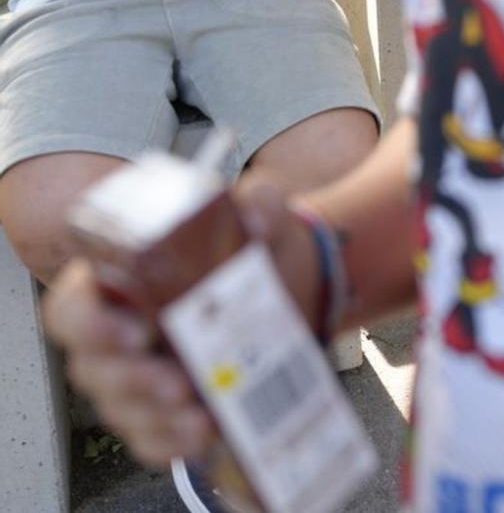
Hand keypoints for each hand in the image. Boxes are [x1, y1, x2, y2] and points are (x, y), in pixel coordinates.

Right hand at [42, 185, 318, 469]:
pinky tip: (203, 431)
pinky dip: (172, 441)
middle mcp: (118, 331)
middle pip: (92, 368)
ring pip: (120, 409)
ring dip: (154, 416)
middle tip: (175, 382)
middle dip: (130, 380)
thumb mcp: (259, 210)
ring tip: (198, 411)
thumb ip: (259, 202)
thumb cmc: (255, 241)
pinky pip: (151, 438)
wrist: (293, 278)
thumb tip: (258, 219)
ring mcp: (138, 376)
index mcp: (119, 279)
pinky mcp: (165, 409)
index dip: (88, 325)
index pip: (71, 307)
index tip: (135, 332)